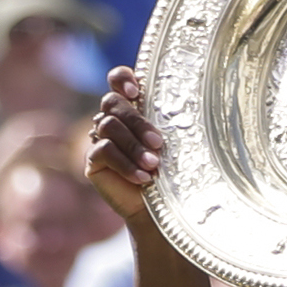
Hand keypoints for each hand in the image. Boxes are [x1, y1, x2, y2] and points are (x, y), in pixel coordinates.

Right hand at [84, 67, 162, 223]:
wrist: (160, 208)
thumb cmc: (173, 171)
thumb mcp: (176, 142)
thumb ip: (172, 121)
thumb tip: (193, 108)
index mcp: (134, 106)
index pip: (117, 79)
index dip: (122, 79)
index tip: (136, 91)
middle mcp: (114, 118)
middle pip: (113, 102)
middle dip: (137, 122)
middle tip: (158, 143)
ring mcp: (100, 138)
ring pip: (109, 126)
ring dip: (134, 146)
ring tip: (154, 165)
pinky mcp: (93, 160)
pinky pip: (103, 151)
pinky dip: (125, 164)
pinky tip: (143, 177)